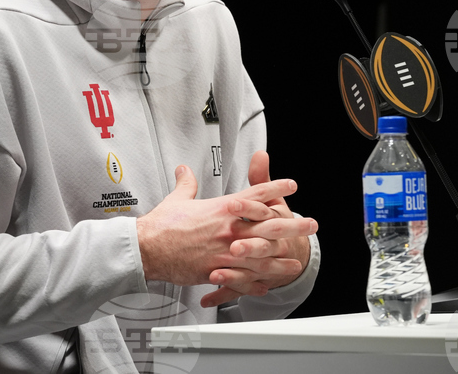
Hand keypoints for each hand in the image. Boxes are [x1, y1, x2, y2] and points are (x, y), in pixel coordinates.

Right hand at [136, 164, 315, 290]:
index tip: (291, 186)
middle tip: (310, 224)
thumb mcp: (177, 199)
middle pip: (268, 226)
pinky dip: (255, 283)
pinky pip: (242, 279)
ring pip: (261, 257)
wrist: (147, 248)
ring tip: (295, 262)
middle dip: (292, 225)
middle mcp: (227, 230)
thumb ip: (186, 184)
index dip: (276, 189)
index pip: (255, 195)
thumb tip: (184, 170)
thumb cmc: (161, 225)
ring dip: (281, 260)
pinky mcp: (215, 271)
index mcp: (221, 209)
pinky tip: (265, 286)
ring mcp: (224, 252)